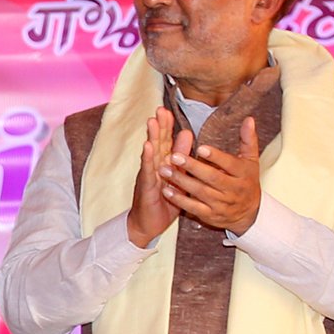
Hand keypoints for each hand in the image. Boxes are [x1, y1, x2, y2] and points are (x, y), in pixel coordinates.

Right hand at [126, 109, 187, 246]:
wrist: (148, 224)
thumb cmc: (163, 201)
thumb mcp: (178, 177)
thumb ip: (182, 156)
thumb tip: (187, 134)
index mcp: (163, 164)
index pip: (165, 142)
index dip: (167, 127)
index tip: (168, 111)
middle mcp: (154, 167)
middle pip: (157, 143)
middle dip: (159, 126)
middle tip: (160, 109)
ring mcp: (148, 175)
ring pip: (150, 153)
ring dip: (151, 137)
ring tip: (152, 122)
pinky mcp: (146, 186)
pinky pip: (148, 171)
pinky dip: (147, 158)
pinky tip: (147, 147)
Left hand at [163, 117, 262, 234]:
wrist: (249, 213)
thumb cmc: (246, 181)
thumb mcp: (251, 161)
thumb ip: (248, 140)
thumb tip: (249, 119)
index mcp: (243, 174)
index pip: (230, 164)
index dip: (216, 157)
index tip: (201, 148)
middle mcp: (233, 190)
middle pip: (212, 178)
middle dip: (192, 167)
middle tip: (174, 156)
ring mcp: (222, 204)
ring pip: (200, 192)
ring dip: (181, 181)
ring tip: (164, 169)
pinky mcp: (211, 215)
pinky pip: (194, 208)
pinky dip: (179, 200)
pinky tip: (166, 190)